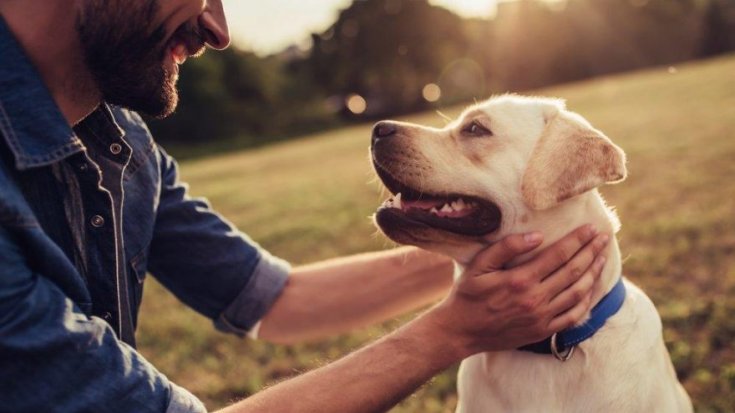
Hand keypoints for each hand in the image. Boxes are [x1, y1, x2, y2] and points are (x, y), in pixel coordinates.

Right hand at [427, 224, 609, 356]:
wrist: (461, 331)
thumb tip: (537, 236)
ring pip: (577, 292)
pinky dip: (586, 300)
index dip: (578, 240)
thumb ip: (506, 247)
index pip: (558, 255)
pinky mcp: (543, 331)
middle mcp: (535, 299)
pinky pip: (573, 316)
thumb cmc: (468, 294)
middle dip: (591, 252)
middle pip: (573, 271)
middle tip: (604, 238)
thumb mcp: (479, 265)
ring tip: (602, 258)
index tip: (591, 228)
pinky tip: (591, 288)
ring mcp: (541, 317)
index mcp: (520, 280)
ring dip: (593, 273)